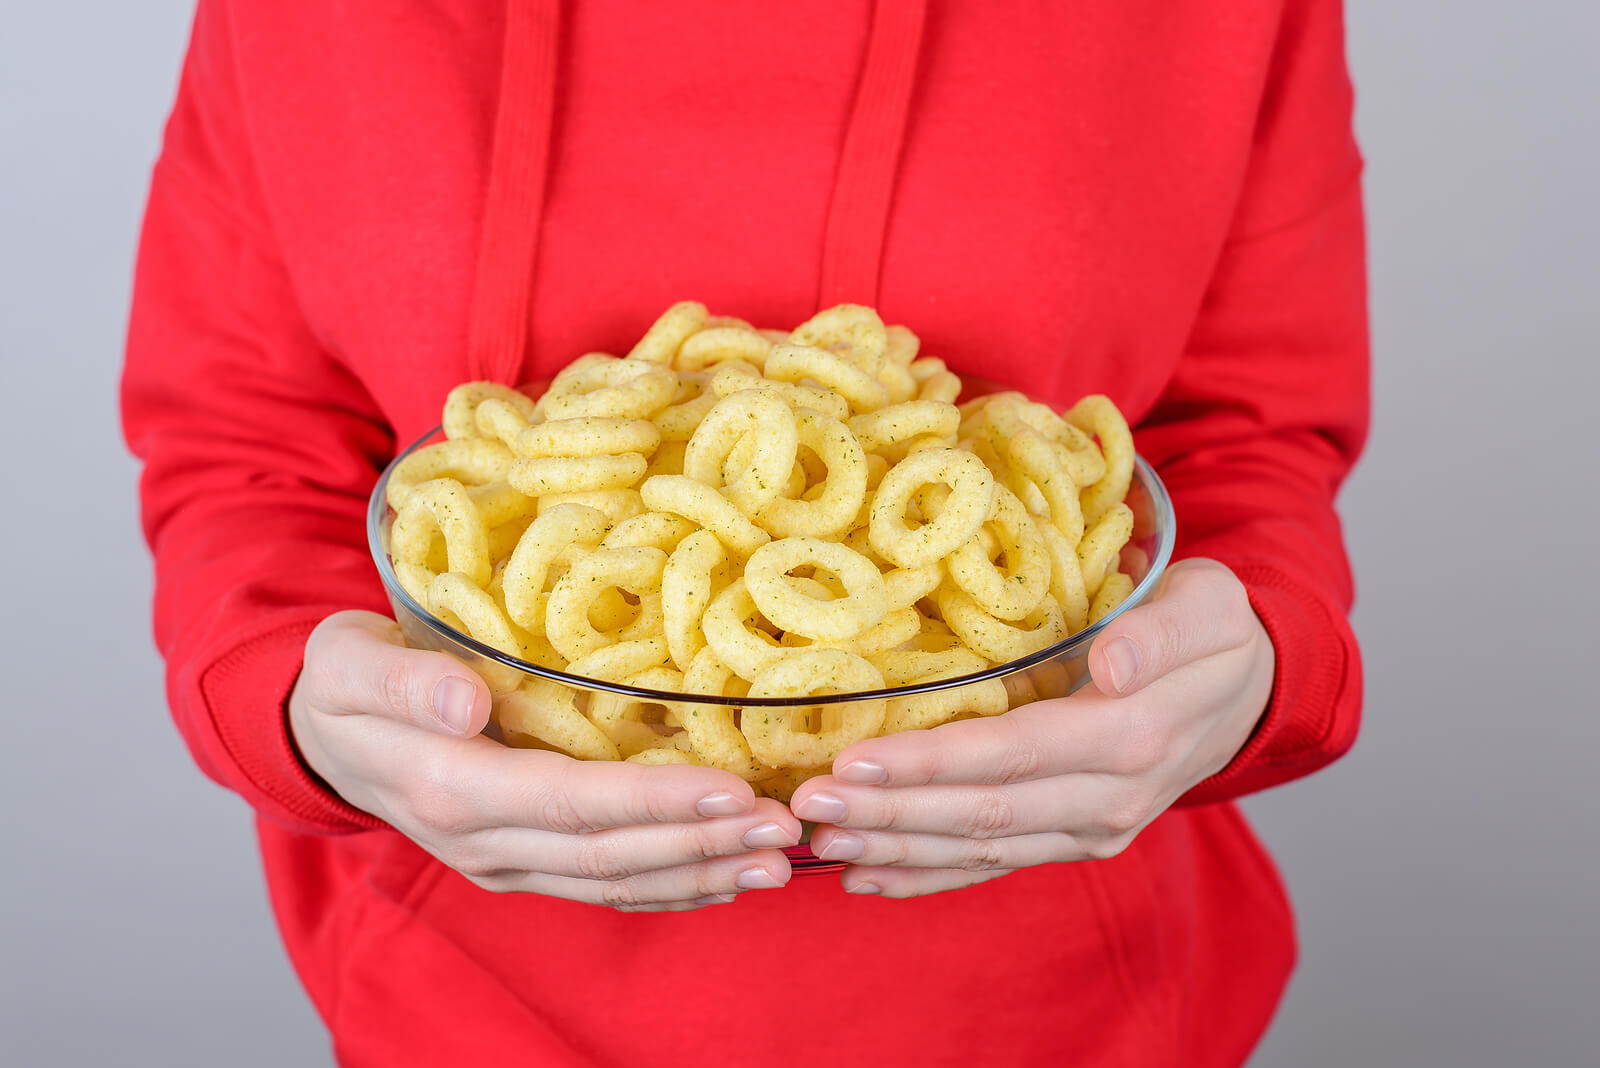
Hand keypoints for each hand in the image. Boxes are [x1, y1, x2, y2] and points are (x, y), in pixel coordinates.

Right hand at [289, 611, 799, 910]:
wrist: (320, 733)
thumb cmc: (343, 682)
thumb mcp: (349, 662)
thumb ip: (403, 682)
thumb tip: (464, 704)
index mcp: (450, 789)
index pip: (570, 803)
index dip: (653, 803)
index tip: (731, 791)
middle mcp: (482, 842)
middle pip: (607, 853)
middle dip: (701, 842)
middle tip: (784, 828)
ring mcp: (502, 862)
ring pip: (614, 880)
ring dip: (699, 872)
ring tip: (777, 860)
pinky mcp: (518, 864)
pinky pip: (601, 886)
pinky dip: (668, 887)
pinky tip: (723, 879)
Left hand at [790, 558, 1273, 897]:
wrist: (1249, 691)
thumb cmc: (1214, 632)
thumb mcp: (1209, 607)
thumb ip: (1163, 634)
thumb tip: (1111, 666)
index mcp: (1133, 737)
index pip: (1015, 756)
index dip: (933, 764)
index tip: (857, 760)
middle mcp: (1109, 799)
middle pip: (984, 814)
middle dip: (890, 812)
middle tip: (809, 805)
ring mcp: (1091, 830)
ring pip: (981, 849)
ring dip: (897, 848)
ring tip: (823, 841)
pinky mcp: (1074, 841)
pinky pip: (994, 866)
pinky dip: (928, 877)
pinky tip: (868, 877)